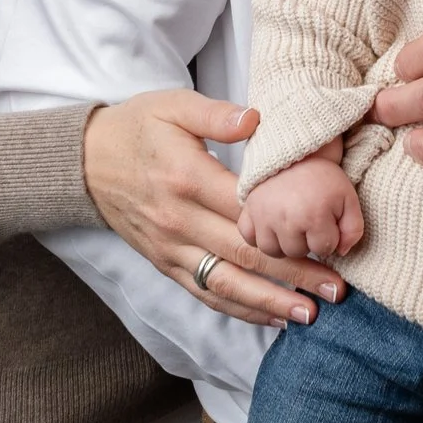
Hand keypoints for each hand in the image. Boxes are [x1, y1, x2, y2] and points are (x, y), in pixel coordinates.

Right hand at [81, 89, 341, 326]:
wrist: (85, 161)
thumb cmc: (138, 127)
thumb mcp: (173, 105)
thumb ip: (216, 113)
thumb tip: (256, 120)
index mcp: (187, 178)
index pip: (245, 210)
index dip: (288, 228)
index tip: (328, 239)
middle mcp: (178, 220)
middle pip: (243, 254)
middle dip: (293, 275)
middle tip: (336, 291)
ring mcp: (170, 247)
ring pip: (225, 283)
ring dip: (269, 303)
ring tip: (310, 315)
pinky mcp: (164, 263)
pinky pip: (204, 292)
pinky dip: (238, 308)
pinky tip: (271, 318)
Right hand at [240, 147, 364, 262]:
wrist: (296, 151)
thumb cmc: (323, 177)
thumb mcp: (349, 198)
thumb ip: (353, 229)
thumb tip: (342, 252)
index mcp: (314, 215)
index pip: (323, 249)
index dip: (329, 238)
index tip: (327, 221)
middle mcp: (286, 218)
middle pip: (296, 252)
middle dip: (306, 241)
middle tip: (309, 221)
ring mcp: (264, 215)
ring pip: (271, 250)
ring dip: (282, 242)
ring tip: (291, 225)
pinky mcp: (248, 209)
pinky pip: (248, 237)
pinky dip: (258, 235)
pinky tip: (271, 224)